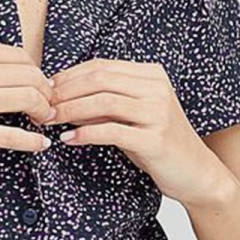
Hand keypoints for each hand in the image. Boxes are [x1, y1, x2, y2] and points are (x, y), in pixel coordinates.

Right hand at [0, 39, 56, 152]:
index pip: (21, 56)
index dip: (36, 72)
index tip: (37, 86)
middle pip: (31, 77)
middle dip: (45, 92)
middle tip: (46, 107)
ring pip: (28, 100)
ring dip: (43, 112)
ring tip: (42, 122)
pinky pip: (11, 135)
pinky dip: (32, 141)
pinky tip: (40, 144)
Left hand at [43, 58, 228, 207]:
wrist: (196, 173)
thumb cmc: (159, 144)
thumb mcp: (132, 116)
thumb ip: (105, 102)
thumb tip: (63, 96)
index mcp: (151, 75)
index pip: (101, 66)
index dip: (69, 76)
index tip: (46, 90)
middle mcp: (156, 88)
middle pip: (99, 80)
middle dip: (65, 92)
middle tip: (42, 106)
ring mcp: (158, 113)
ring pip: (103, 102)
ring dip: (70, 111)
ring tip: (50, 121)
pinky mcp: (155, 139)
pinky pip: (112, 131)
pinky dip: (85, 134)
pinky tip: (69, 139)